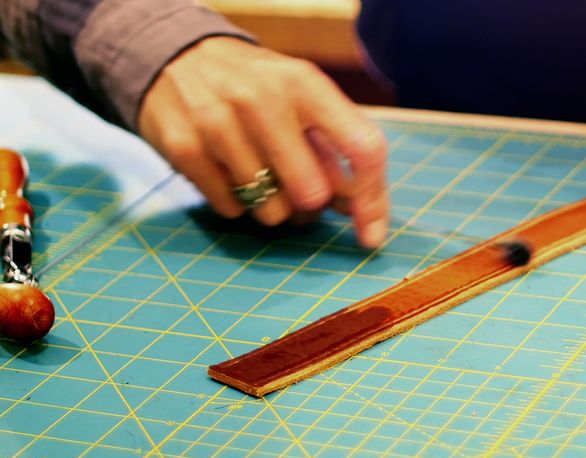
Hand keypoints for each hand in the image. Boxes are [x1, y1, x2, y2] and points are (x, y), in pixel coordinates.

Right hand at [138, 37, 388, 247]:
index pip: (362, 148)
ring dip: (274, 207)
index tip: (371, 235)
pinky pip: (232, 210)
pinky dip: (238, 203)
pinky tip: (229, 171)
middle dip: (312, 206)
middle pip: (312, 193)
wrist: (174, 55)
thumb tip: (360, 210)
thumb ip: (335, 148)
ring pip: (271, 211)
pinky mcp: (186, 149)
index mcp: (306, 84)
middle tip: (302, 193)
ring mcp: (219, 124)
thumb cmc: (256, 86)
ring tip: (261, 175)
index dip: (372, 200)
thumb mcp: (302, 98)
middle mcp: (263, 99)